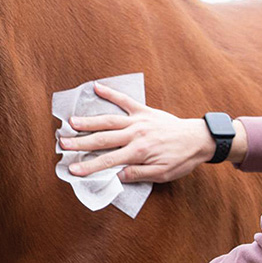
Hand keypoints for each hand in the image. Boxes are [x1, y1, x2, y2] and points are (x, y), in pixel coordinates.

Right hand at [60, 82, 211, 182]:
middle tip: (62, 144)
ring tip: (70, 122)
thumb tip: (117, 176)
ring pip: (108, 120)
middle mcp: (135, 134)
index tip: (73, 169)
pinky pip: (125, 100)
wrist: (199, 139)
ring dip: (89, 121)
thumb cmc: (181, 159)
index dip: (89, 166)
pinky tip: (96, 87)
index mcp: (138, 152)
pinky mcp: (144, 110)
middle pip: (102, 139)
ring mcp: (138, 120)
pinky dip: (111, 93)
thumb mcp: (163, 174)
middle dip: (81, 142)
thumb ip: (139, 174)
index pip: (108, 161)